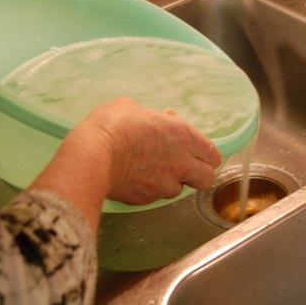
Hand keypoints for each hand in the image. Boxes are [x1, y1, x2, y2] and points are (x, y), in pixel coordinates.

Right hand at [28, 97, 222, 232]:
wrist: (91, 155)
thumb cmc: (110, 126)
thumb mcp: (130, 107)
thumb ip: (147, 117)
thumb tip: (143, 119)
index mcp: (183, 136)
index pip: (213, 154)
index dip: (207, 156)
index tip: (199, 154)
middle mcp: (180, 162)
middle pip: (207, 179)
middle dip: (199, 175)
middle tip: (185, 168)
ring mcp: (165, 184)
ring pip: (179, 189)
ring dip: (171, 182)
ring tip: (151, 171)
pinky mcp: (148, 198)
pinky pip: (156, 197)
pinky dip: (150, 190)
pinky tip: (136, 179)